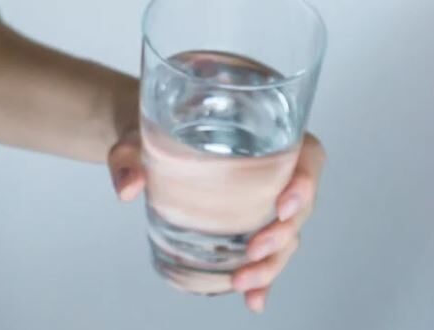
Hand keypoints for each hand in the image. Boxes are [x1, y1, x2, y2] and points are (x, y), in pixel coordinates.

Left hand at [108, 130, 325, 312]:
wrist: (146, 147)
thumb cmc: (152, 133)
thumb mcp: (136, 138)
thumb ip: (128, 157)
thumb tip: (127, 187)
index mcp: (265, 135)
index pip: (306, 155)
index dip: (305, 182)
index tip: (283, 205)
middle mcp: (274, 169)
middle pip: (299, 206)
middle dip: (282, 234)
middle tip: (253, 252)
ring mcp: (264, 201)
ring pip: (287, 236)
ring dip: (272, 264)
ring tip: (243, 282)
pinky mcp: (249, 224)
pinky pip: (267, 253)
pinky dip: (264, 278)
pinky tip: (254, 299)